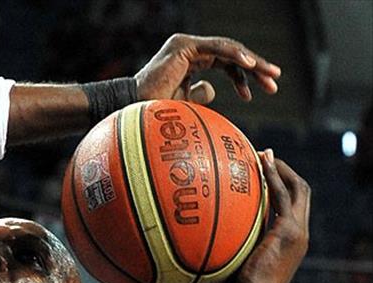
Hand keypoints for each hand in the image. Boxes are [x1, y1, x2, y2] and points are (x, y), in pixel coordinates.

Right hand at [135, 33, 281, 104]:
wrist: (133, 110)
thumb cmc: (154, 111)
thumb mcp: (184, 103)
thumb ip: (198, 94)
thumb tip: (213, 91)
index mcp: (189, 60)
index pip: (225, 63)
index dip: (244, 77)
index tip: (261, 92)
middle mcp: (189, 49)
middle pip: (230, 55)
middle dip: (255, 69)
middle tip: (274, 82)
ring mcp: (186, 45)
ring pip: (228, 50)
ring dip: (252, 63)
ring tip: (270, 76)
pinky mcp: (184, 46)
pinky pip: (216, 48)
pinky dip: (235, 56)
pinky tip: (250, 66)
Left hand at [237, 149, 309, 282]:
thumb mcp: (239, 261)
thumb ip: (235, 244)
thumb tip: (205, 236)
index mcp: (290, 240)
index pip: (293, 206)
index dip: (282, 187)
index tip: (264, 172)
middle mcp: (299, 233)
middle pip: (301, 192)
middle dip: (285, 171)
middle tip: (265, 155)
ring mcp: (297, 231)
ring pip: (297, 189)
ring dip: (281, 169)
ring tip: (263, 154)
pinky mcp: (289, 230)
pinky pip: (282, 195)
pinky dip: (273, 177)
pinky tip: (259, 165)